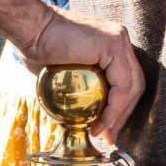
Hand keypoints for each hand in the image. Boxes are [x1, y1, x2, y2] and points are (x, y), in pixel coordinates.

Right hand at [16, 8, 145, 145]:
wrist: (31, 30)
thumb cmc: (39, 47)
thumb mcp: (64, 69)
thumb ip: (78, 84)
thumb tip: (76, 111)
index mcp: (112, 43)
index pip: (127, 79)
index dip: (121, 106)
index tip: (108, 128)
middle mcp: (120, 39)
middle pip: (134, 83)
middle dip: (123, 114)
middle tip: (109, 136)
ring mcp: (119, 40)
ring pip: (133, 85)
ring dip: (120, 115)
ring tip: (103, 133)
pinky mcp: (113, 45)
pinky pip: (123, 84)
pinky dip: (115, 107)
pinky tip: (103, 121)